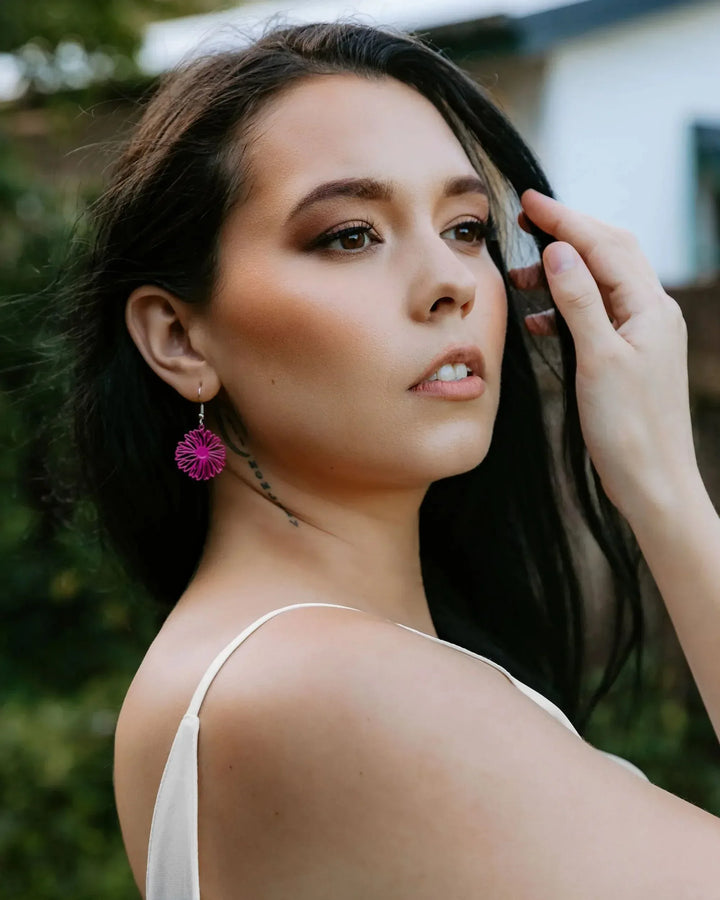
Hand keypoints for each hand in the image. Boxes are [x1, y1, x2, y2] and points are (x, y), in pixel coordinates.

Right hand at [509, 189, 698, 518]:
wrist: (652, 480)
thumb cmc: (629, 428)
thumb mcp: (598, 360)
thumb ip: (579, 302)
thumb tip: (559, 251)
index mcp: (649, 307)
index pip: (604, 245)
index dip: (565, 219)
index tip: (528, 202)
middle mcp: (651, 312)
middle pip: (609, 253)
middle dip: (567, 233)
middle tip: (525, 221)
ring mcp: (643, 333)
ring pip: (601, 283)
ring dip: (562, 273)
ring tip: (521, 280)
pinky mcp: (630, 355)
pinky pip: (597, 313)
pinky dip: (566, 306)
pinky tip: (540, 321)